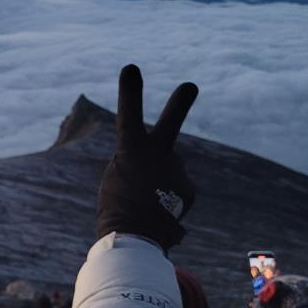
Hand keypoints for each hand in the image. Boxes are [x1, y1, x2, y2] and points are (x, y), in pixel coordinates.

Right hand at [95, 65, 198, 251]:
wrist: (135, 240)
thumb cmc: (117, 208)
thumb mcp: (119, 178)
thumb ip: (141, 162)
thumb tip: (172, 163)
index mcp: (131, 150)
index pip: (128, 114)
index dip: (130, 91)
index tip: (131, 67)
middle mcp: (158, 155)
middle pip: (171, 123)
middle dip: (180, 103)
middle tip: (190, 86)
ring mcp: (177, 171)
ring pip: (169, 169)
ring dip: (160, 183)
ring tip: (146, 204)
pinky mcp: (189, 189)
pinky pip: (177, 189)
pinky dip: (169, 200)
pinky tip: (159, 214)